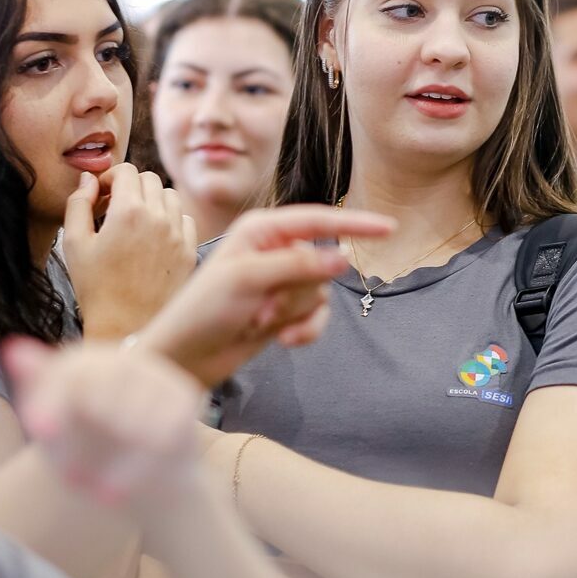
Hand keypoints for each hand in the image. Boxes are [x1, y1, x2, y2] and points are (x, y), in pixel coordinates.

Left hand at [3, 338, 202, 511]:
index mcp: (85, 364)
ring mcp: (158, 377)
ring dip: (113, 459)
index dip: (53, 400)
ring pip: (135, 410)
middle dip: (86, 436)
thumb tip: (11, 347)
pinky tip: (119, 489)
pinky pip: (164, 429)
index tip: (39, 433)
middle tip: (72, 480)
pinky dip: (138, 466)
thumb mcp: (54, 433)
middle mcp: (125, 361)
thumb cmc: (89, 454)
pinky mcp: (184, 399)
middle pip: (106, 384)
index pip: (68, 371)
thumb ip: (37, 392)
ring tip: (96, 491)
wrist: (144, 483)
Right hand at [63, 165, 197, 339]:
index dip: (110, 177)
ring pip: (170, 196)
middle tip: (115, 208)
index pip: (126, 171)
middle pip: (150, 179)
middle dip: (131, 186)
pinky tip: (155, 238)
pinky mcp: (189, 251)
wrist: (125, 328)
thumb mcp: (74, 245)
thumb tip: (88, 180)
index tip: (101, 195)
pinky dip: (171, 220)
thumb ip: (78, 204)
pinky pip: (185, 220)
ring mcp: (177, 234)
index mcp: (128, 211)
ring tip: (136, 223)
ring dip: (152, 200)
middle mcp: (158, 218)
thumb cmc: (95, 289)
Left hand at [136, 205, 396, 386]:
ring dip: (296, 312)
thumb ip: (298, 266)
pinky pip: (317, 316)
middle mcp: (275, 249)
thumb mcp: (248, 280)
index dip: (355, 224)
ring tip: (262, 322)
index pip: (318, 220)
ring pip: (320, 292)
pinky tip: (283, 340)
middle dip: (298, 291)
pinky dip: (305, 329)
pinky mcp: (285, 310)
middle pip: (321, 263)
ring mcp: (282, 281)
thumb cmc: (204, 310)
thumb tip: (344, 257)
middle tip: (263, 306)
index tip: (390, 228)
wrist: (186, 357)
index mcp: (262, 229)